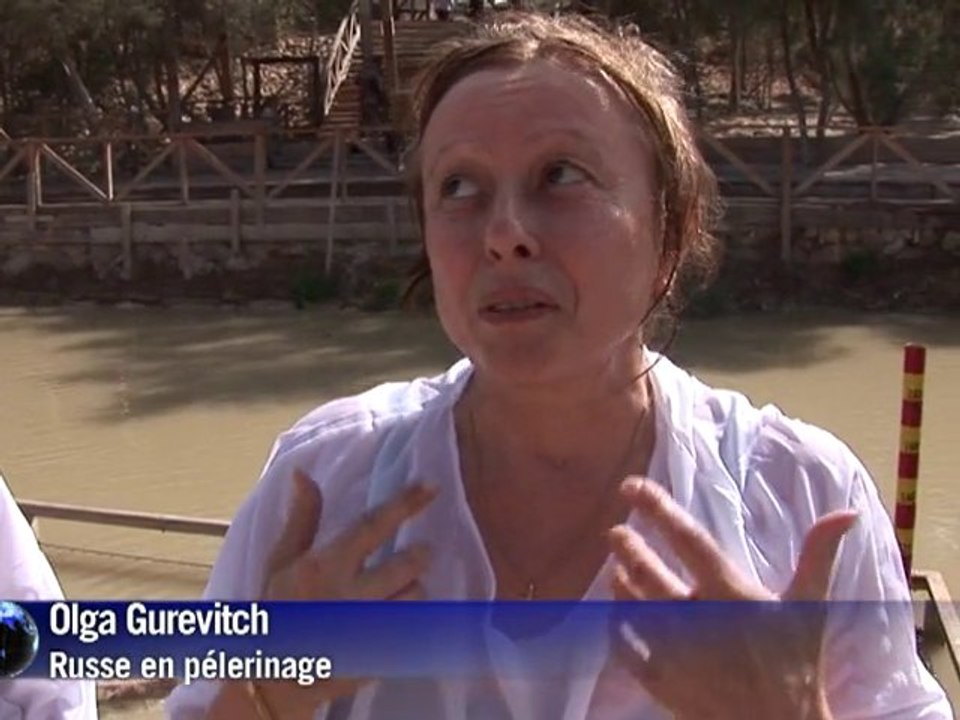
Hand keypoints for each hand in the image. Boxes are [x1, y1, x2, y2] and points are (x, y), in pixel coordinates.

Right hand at [257, 469, 437, 718]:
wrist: (272, 681)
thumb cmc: (277, 613)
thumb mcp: (280, 563)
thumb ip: (302, 519)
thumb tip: (303, 473)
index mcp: (325, 566)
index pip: (373, 526)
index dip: (405, 503)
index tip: (431, 486)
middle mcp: (350, 595)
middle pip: (409, 564)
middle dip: (419, 554)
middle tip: (418, 552)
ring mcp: (368, 629)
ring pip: (417, 596)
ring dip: (413, 589)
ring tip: (398, 590)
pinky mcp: (381, 656)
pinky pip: (415, 627)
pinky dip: (411, 618)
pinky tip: (394, 619)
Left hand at [608, 477, 856, 719]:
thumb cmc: (798, 665)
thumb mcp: (809, 608)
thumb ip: (819, 556)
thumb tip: (846, 512)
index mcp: (730, 592)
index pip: (687, 538)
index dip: (657, 507)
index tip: (631, 486)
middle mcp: (696, 617)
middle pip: (648, 570)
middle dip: (627, 546)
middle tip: (615, 531)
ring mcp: (674, 651)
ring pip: (631, 605)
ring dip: (620, 582)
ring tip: (616, 567)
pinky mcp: (661, 681)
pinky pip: (625, 647)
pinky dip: (617, 625)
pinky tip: (618, 613)